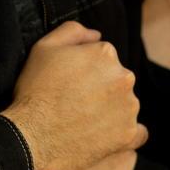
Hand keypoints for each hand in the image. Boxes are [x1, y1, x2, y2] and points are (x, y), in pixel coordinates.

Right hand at [2, 21, 146, 169]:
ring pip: (125, 105)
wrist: (32, 138)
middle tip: (75, 103)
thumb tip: (96, 35)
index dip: (85, 71)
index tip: (70, 84)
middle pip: (116, 80)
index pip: (103, 59)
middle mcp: (124, 77)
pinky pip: (137, 133)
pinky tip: (108, 136)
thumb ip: (73, 31)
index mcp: (106, 54)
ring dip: (111, 111)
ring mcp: (129, 107)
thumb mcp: (44, 47)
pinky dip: (124, 133)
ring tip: (84, 122)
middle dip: (101, 89)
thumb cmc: (35, 90)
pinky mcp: (128, 134)